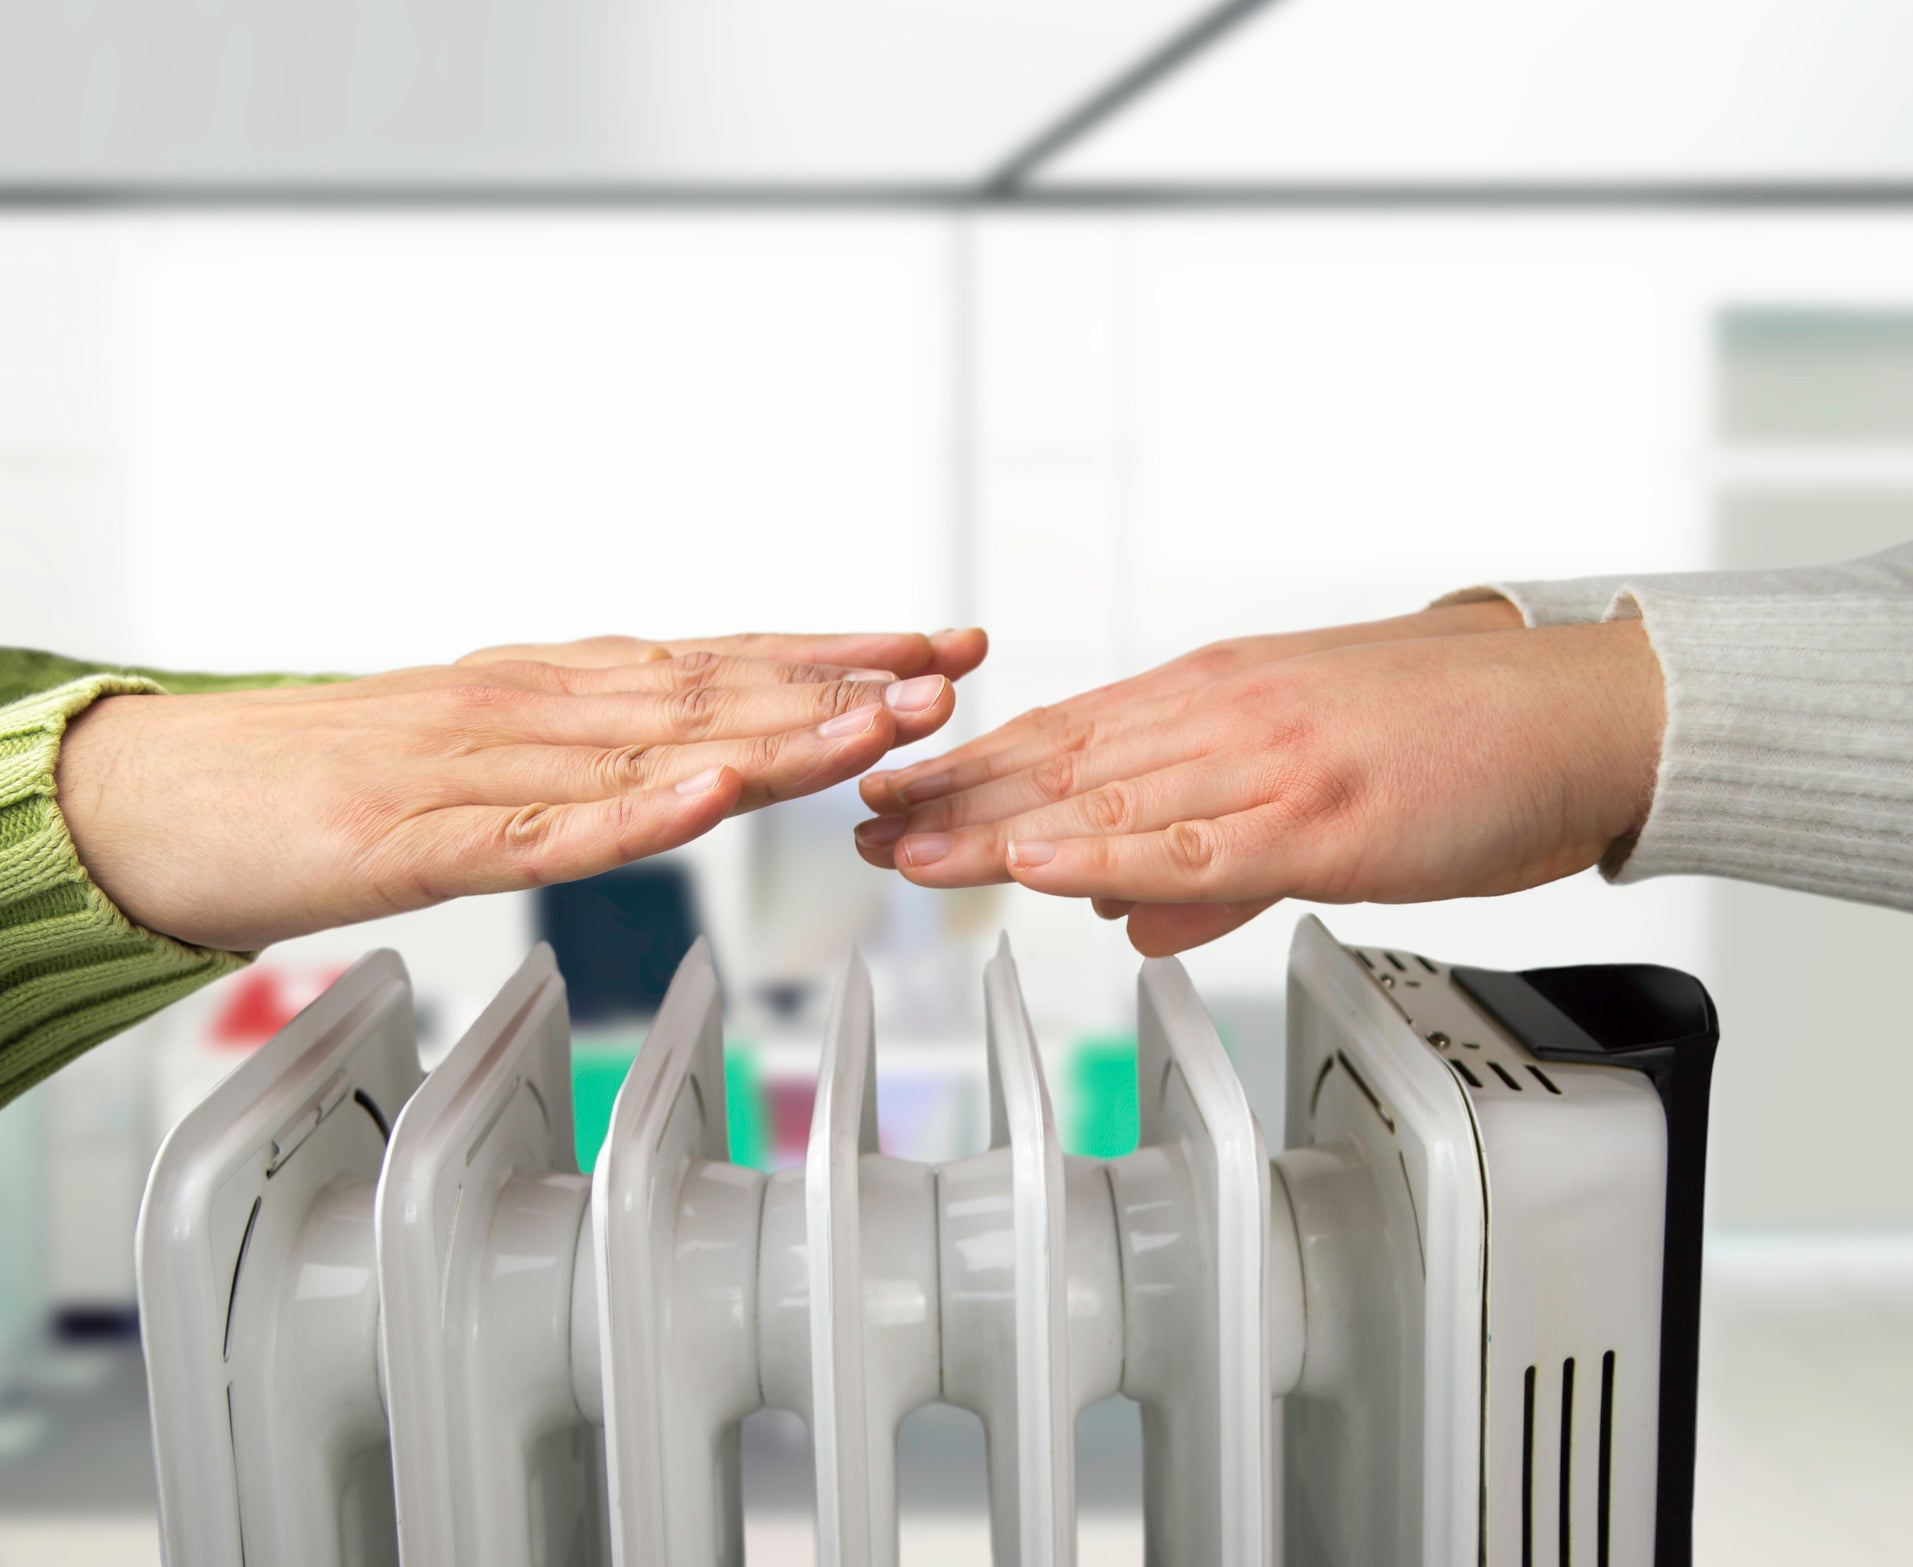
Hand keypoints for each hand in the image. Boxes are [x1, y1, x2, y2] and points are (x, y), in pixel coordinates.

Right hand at [57, 629, 984, 950]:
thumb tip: (706, 754)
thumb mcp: (491, 757)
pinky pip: (545, 827)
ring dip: (778, 732)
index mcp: (558, 689)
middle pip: (715, 688)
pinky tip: (709, 795)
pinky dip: (634, 810)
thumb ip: (596, 754)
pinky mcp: (423, 836)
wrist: (172, 799)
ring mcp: (484, 766)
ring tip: (881, 722)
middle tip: (951, 674)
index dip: (838, 654)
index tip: (934, 649)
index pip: (724, 660)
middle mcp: (537, 705)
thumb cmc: (332, 784)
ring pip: (652, 743)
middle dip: (846, 682)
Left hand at [855, 620, 1662, 955]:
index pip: (1067, 732)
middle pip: (1060, 758)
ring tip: (903, 846)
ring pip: (1103, 795)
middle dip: (951, 792)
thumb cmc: (1464, 741)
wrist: (1583, 713)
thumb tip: (1128, 916)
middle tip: (858, 815)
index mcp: (1221, 695)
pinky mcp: (1323, 814)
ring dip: (993, 824)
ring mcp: (1270, 757)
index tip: (896, 788)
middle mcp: (1227, 711)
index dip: (972, 765)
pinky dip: (1110, 852)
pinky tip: (1039, 863)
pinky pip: (1197, 841)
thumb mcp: (1320, 791)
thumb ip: (1215, 861)